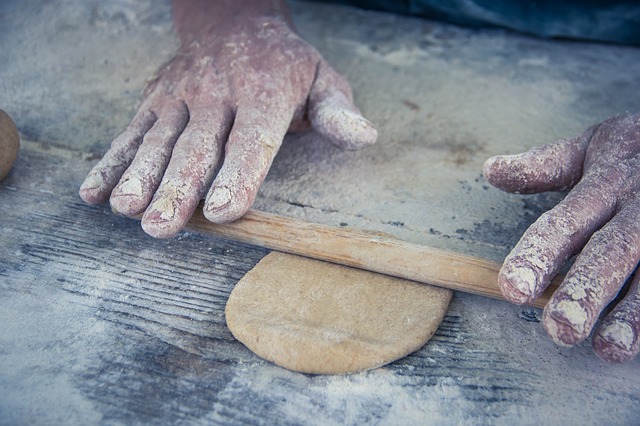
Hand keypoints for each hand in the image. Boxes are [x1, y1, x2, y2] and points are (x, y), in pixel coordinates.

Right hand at [79, 0, 375, 237]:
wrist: (233, 20)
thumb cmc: (284, 65)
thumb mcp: (320, 78)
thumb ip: (336, 110)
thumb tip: (364, 138)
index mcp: (264, 93)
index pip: (250, 140)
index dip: (238, 176)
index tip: (222, 212)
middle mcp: (218, 93)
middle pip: (197, 147)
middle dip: (177, 188)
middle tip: (161, 227)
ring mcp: (181, 94)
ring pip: (159, 139)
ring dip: (140, 176)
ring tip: (127, 210)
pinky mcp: (156, 97)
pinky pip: (131, 130)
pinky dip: (111, 161)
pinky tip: (94, 192)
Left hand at [484, 113, 639, 361]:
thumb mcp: (596, 145)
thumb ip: (545, 164)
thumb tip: (489, 170)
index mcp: (604, 184)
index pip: (564, 224)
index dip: (537, 256)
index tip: (512, 290)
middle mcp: (639, 209)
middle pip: (610, 252)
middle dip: (585, 291)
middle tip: (561, 329)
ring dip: (635, 313)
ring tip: (610, 350)